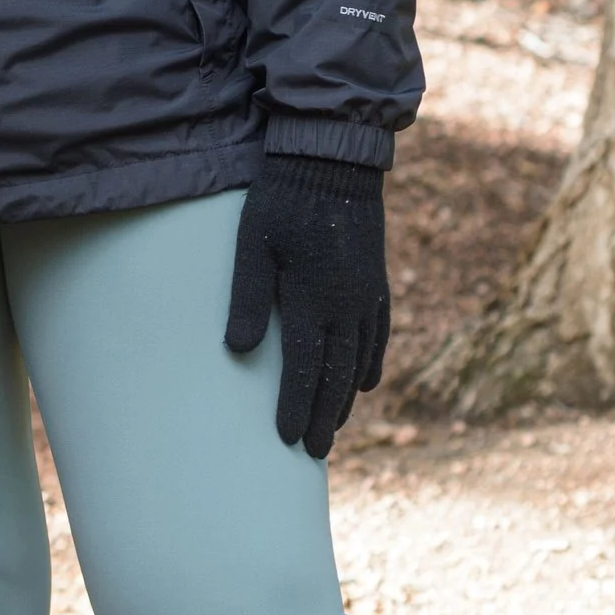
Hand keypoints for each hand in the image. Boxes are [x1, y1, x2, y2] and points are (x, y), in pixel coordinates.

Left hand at [224, 153, 389, 459]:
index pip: (303, 368)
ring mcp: (367, 295)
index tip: (287, 439)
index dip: (295, 406)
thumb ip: (246, 299)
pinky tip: (364, 383)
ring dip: (345, 397)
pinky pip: (378, 336)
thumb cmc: (280, 201)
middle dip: (324, 416)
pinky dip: (369, 364)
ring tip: (332, 428)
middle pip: (336, 375)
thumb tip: (236, 351)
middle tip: (312, 452)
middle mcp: (347, 305)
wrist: (332, 161)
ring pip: (359, 360)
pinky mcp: (377, 283)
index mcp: (312, 298)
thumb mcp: (251, 246)